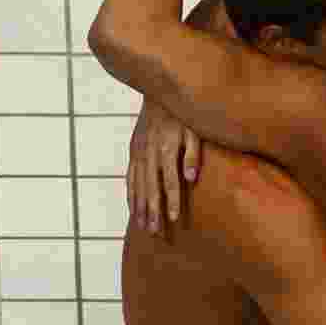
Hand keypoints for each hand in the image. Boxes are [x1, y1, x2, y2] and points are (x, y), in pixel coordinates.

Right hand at [127, 101, 201, 235]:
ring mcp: (139, 153)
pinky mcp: (134, 152)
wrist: (158, 92)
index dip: (171, 201)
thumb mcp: (195, 130)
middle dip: (153, 211)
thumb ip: (194, 154)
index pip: (169, 181)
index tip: (173, 219)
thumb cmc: (183, 113)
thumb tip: (192, 178)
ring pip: (138, 186)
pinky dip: (131, 195)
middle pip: (151, 188)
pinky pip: (130, 177)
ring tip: (144, 227)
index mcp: (167, 149)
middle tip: (156, 232)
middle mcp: (150, 154)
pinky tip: (133, 209)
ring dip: (140, 208)